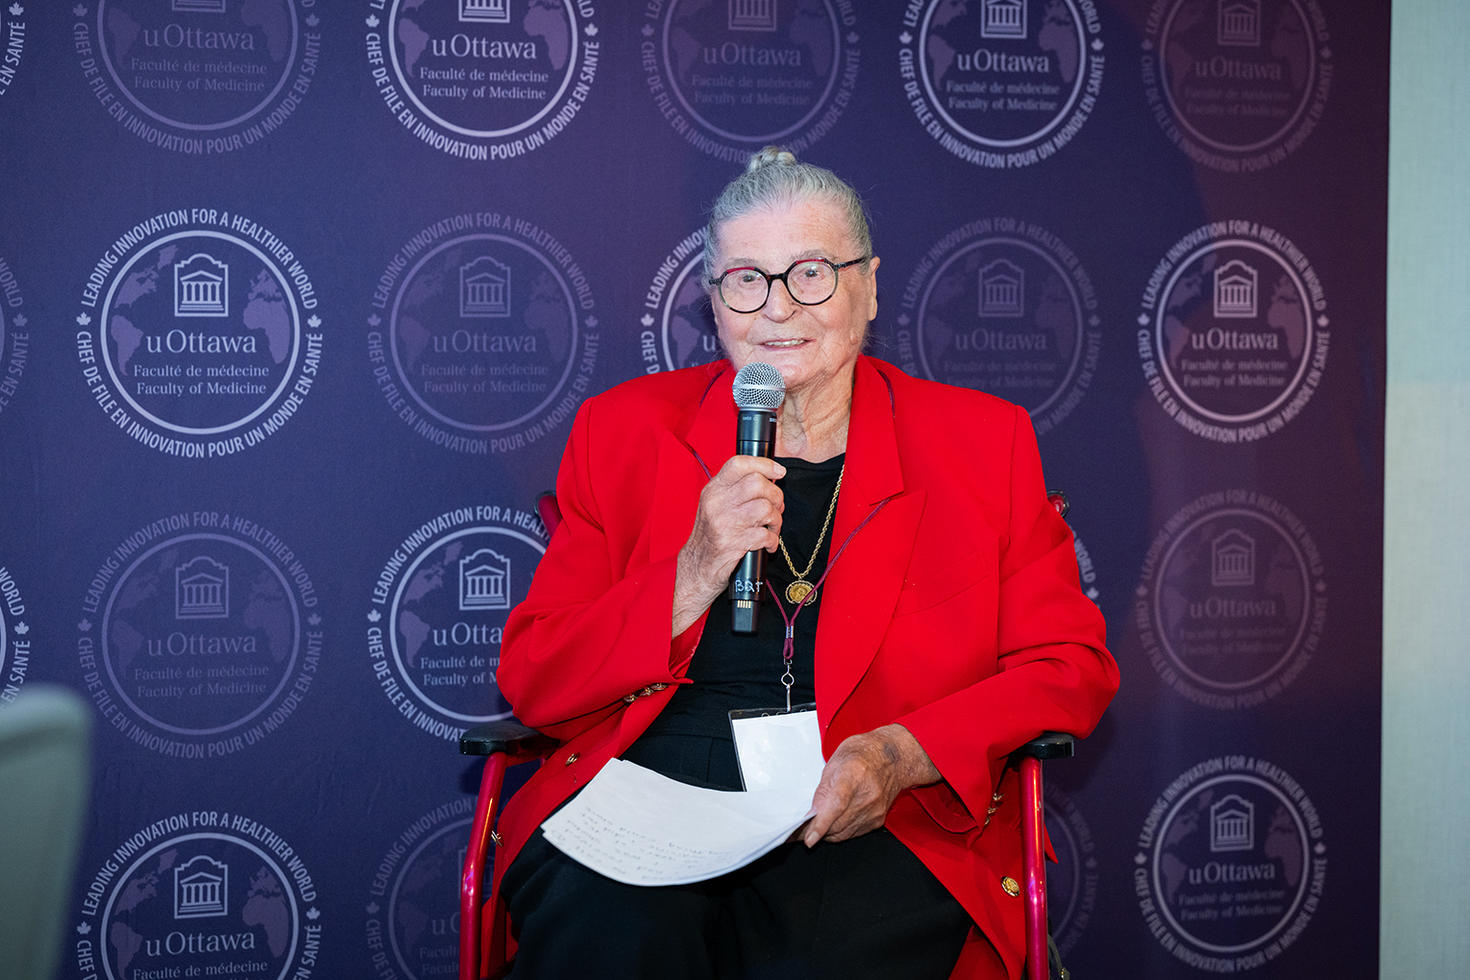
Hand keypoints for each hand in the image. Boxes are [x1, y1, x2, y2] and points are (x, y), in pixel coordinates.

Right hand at [671, 455, 785, 635]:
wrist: (697, 566)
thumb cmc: (710, 535)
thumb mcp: (716, 505)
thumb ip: (736, 489)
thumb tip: (768, 478)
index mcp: (713, 490)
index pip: (739, 464)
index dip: (764, 464)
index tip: (779, 472)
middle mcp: (717, 504)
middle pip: (757, 484)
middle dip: (776, 495)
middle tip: (776, 507)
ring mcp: (724, 524)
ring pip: (765, 508)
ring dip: (776, 520)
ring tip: (772, 528)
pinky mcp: (732, 544)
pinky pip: (765, 535)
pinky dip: (772, 540)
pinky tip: (767, 544)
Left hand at [803, 724, 939, 846]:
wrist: (893, 758)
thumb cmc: (863, 754)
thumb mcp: (834, 762)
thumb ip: (822, 790)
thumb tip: (812, 814)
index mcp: (853, 775)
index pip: (836, 805)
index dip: (821, 824)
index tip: (809, 838)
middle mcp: (867, 795)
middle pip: (838, 824)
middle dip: (817, 831)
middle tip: (803, 830)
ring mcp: (875, 810)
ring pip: (844, 833)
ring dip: (828, 832)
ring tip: (819, 823)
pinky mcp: (878, 820)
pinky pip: (853, 833)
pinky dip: (841, 830)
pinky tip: (837, 819)